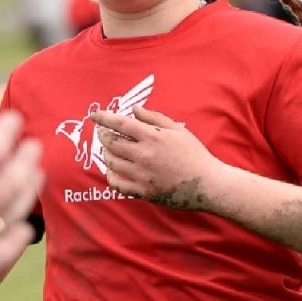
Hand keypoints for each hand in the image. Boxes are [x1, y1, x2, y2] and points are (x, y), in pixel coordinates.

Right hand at [0, 101, 43, 300]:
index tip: (15, 119)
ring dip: (28, 191)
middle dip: (26, 160)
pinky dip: (19, 236)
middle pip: (11, 181)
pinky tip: (24, 229)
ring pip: (14, 213)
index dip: (6, 134)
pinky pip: (6, 251)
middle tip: (35, 145)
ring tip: (37, 176)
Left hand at [90, 106, 217, 209]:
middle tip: (102, 133)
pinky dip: (110, 176)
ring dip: (106, 154)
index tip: (94, 115)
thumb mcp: (178, 130)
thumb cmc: (195, 154)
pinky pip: (118, 184)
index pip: (120, 123)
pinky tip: (112, 171)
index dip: (104, 117)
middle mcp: (143, 155)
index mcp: (153, 137)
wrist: (207, 184)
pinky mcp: (143, 191)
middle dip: (102, 135)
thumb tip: (134, 109)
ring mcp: (142, 175)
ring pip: (111, 163)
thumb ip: (154, 118)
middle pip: (111, 143)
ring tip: (109, 150)